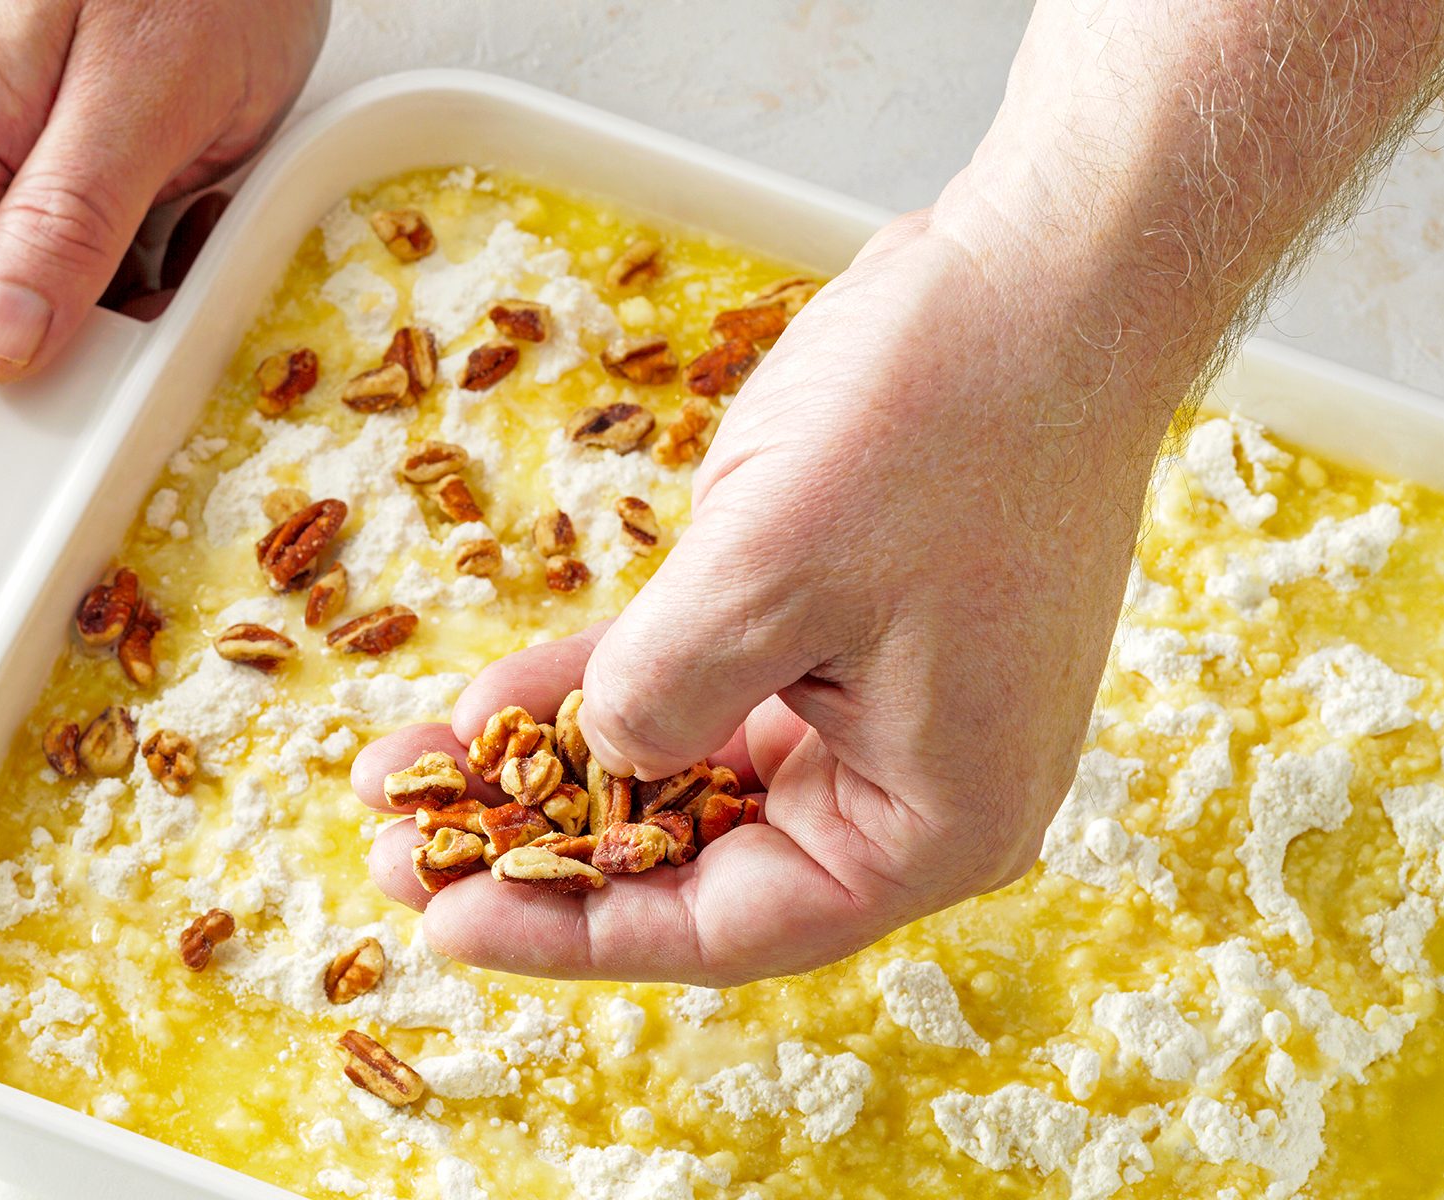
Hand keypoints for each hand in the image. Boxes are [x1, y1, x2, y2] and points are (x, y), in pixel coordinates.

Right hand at [0, 0, 328, 521]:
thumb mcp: (133, 93)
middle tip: (64, 531)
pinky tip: (177, 375)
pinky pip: (94, 324)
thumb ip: (60, 218)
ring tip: (135, 461)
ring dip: (71, 416)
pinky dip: (130, 363)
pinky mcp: (94, 227)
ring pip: (17, 360)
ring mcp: (23, 219)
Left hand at [352, 205, 1179, 985]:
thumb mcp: (771, 575)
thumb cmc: (947, 421)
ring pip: (687, 769)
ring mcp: (876, 706)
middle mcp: (910, 787)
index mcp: (932, 825)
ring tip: (414, 771)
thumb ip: (663, 695)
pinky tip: (486, 691)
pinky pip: (704, 680)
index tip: (443, 922)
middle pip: (699, 860)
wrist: (1043, 275)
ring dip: (554, 763)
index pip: (727, 925)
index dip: (571, 935)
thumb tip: (607, 754)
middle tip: (400, 848)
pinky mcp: (842, 629)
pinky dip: (606, 682)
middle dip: (545, 850)